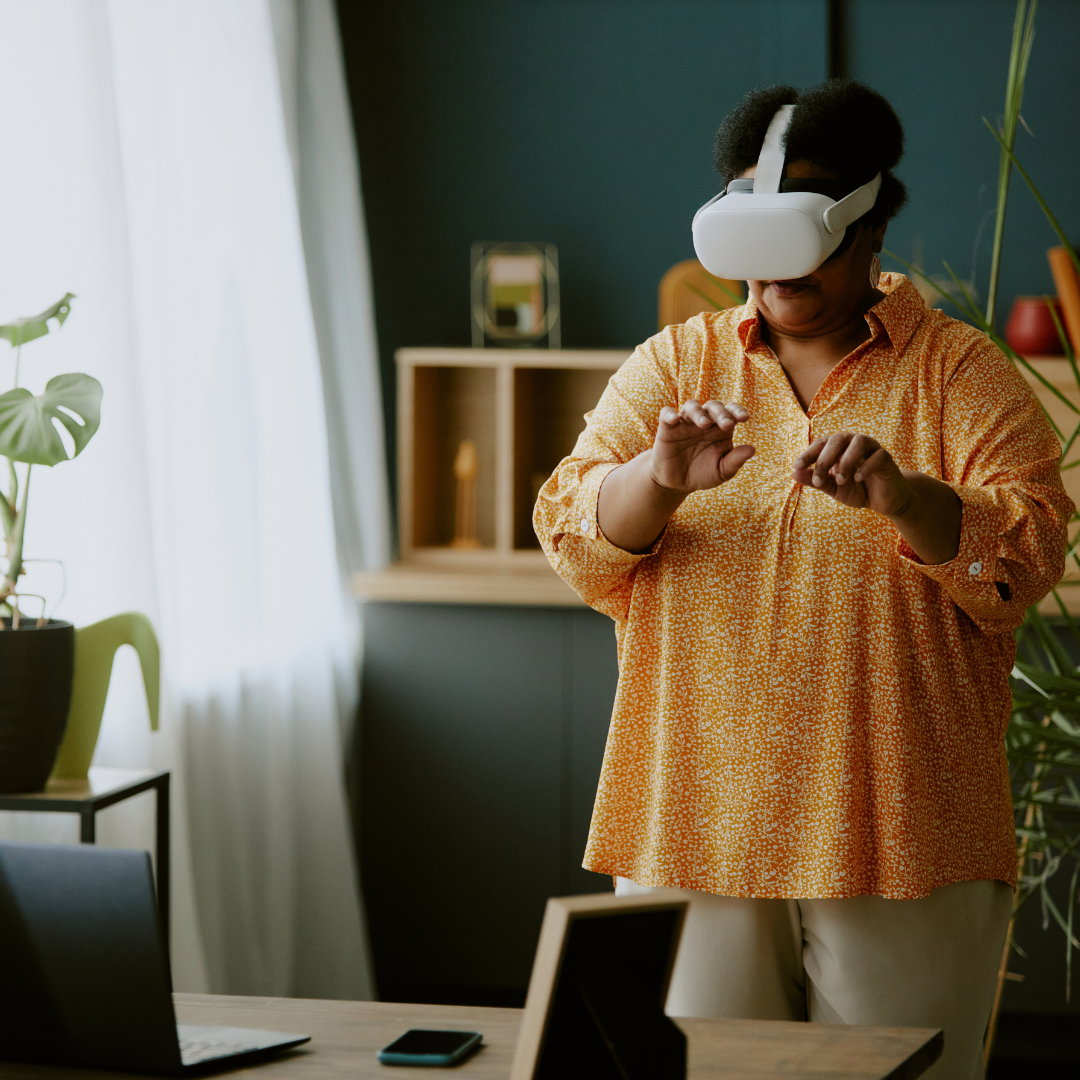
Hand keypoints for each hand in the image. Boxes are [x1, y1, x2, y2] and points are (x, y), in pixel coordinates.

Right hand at [650, 400, 755, 494]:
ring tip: (704, 424)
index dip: (738, 411)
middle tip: (727, 425)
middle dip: (721, 413)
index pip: (731, 412)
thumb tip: (752, 450)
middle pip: (713, 407)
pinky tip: (675, 419)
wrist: (677, 484)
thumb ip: (735, 460)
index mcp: (721, 428)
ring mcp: (686, 423)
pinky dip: (670, 414)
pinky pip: (667, 414)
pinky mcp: (667, 427)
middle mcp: (704, 421)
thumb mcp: (722, 471)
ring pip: (692, 406)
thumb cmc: (703, 474)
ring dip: (699, 413)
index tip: (744, 418)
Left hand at [793, 431, 912, 517]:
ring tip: (840, 480)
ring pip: (858, 442)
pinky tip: (858, 479)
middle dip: (824, 458)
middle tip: (818, 480)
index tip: (797, 467)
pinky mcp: (886, 458)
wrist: (882, 501)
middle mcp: (853, 443)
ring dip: (846, 461)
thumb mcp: (833, 488)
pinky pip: (877, 455)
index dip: (808, 454)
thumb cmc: (856, 489)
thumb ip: (816, 480)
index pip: (820, 444)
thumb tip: (794, 474)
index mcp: (838, 448)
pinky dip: (866, 467)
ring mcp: (871, 448)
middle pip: (837, 439)